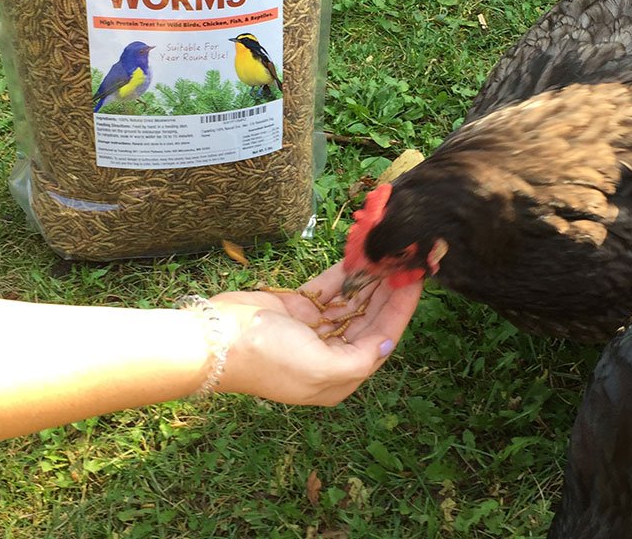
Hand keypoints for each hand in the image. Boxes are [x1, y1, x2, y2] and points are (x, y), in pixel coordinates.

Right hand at [210, 262, 422, 405]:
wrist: (217, 339)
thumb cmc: (269, 358)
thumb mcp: (321, 370)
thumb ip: (360, 359)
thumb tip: (386, 343)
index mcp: (337, 377)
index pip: (380, 341)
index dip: (399, 312)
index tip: (415, 282)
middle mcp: (329, 354)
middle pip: (368, 319)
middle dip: (387, 293)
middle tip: (405, 262)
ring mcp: (312, 330)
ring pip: (350, 302)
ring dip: (368, 280)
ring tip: (387, 254)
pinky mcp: (296, 308)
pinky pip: (328, 289)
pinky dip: (343, 274)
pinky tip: (360, 256)